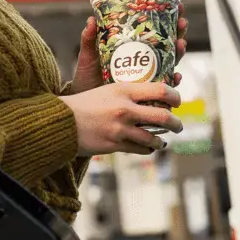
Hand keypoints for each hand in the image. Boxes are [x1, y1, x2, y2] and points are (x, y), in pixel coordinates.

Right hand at [60, 82, 182, 156]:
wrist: (62, 121)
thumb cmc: (84, 103)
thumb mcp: (106, 90)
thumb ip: (128, 93)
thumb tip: (150, 96)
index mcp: (124, 90)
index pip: (160, 90)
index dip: (175, 96)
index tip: (177, 101)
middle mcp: (125, 109)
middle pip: (163, 116)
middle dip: (175, 123)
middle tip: (177, 125)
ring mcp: (121, 129)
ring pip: (154, 138)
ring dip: (161, 140)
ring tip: (163, 140)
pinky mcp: (115, 144)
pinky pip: (140, 149)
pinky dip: (147, 149)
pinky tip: (148, 147)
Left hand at [67, 6, 189, 94]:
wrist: (84, 101)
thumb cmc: (87, 76)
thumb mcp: (88, 55)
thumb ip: (89, 39)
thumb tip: (91, 20)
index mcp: (133, 47)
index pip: (154, 30)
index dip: (168, 18)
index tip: (177, 7)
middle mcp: (144, 61)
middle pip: (168, 44)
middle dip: (179, 32)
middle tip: (182, 23)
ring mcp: (147, 75)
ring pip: (171, 62)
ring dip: (180, 52)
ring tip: (181, 44)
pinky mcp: (147, 92)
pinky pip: (165, 86)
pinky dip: (173, 81)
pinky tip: (176, 76)